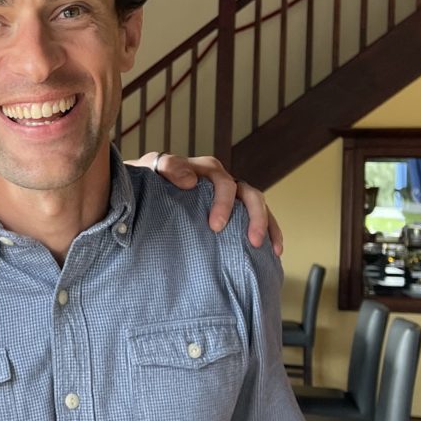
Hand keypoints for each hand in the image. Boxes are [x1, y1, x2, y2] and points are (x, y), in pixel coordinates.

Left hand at [138, 151, 284, 254]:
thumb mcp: (153, 169)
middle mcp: (223, 180)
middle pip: (248, 193)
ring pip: (257, 205)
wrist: (147, 189)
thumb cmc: (150, 180)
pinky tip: (274, 252)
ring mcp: (231, 196)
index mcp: (206, 169)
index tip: (215, 226)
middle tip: (251, 240)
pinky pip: (257, 218)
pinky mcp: (234, 211)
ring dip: (267, 225)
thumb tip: (191, 181)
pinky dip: (269, 232)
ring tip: (270, 249)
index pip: (223, 182)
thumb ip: (169, 168)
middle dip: (253, 217)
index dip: (223, 203)